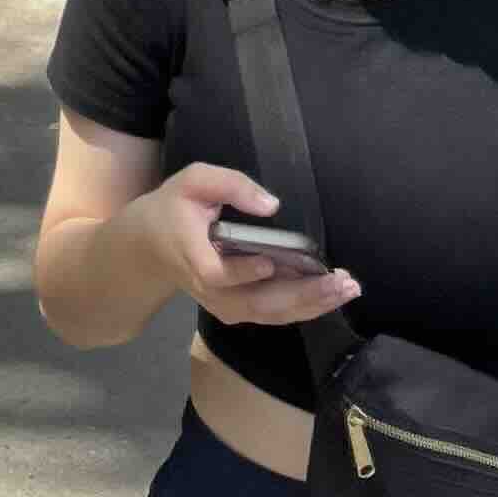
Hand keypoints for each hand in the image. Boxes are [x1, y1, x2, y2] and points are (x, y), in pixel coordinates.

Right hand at [149, 165, 358, 327]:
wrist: (150, 249)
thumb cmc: (174, 209)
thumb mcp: (192, 182)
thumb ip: (229, 185)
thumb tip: (271, 204)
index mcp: (195, 260)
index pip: (219, 275)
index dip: (244, 273)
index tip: (271, 262)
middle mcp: (213, 294)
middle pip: (259, 304)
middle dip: (303, 295)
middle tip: (340, 282)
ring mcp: (227, 307)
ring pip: (272, 314)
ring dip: (312, 304)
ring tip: (347, 289)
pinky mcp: (240, 311)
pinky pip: (275, 314)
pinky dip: (305, 308)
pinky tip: (332, 295)